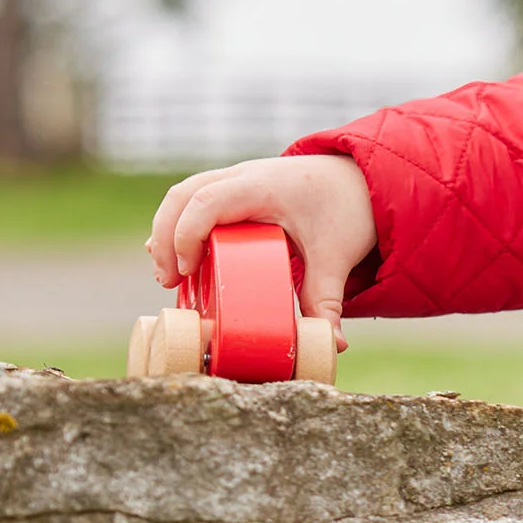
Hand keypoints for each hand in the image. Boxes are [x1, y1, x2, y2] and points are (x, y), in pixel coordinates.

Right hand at [148, 156, 378, 350]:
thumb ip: (328, 299)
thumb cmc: (345, 209)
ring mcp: (235, 179)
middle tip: (168, 282)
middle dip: (165, 237)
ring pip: (183, 194)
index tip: (186, 272)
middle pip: (183, 195)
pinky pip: (193, 199)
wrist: (356, 179)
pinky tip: (169, 258)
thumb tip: (334, 345)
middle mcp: (243, 176)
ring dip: (166, 231)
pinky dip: (177, 225)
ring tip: (168, 277)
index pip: (208, 201)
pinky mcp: (233, 189)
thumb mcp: (337, 255)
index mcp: (263, 186)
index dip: (186, 234)